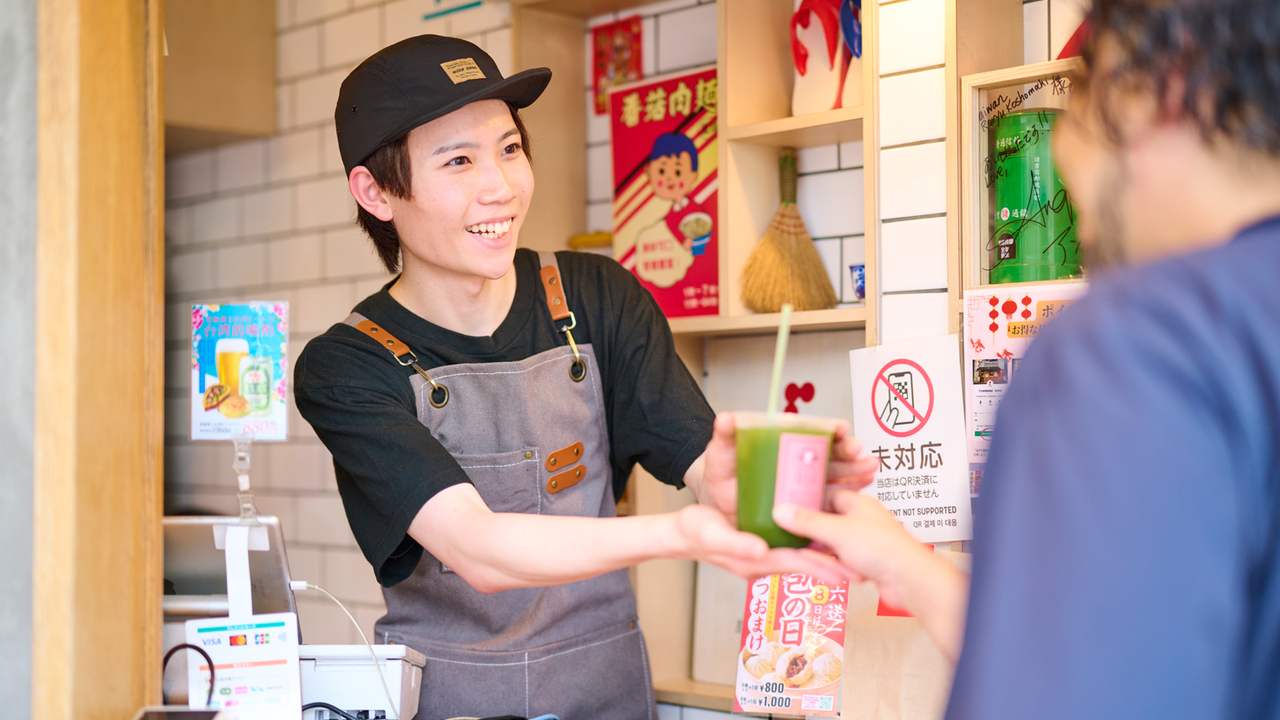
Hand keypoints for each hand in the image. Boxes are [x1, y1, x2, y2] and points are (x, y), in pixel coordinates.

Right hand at [672, 504, 851, 580]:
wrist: (676, 535)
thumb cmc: (692, 533)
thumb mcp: (714, 536)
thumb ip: (736, 544)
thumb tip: (761, 550)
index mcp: (756, 558)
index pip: (797, 561)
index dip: (822, 565)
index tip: (848, 570)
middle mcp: (762, 559)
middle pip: (804, 562)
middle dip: (830, 566)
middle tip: (860, 569)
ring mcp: (761, 555)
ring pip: (799, 556)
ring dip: (822, 558)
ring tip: (849, 560)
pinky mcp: (759, 548)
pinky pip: (788, 549)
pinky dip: (806, 548)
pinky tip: (816, 541)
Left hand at [695, 412, 881, 516]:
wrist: (716, 502)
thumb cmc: (722, 472)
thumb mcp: (721, 453)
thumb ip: (725, 436)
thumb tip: (726, 418)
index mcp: (784, 446)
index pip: (812, 433)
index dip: (829, 429)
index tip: (840, 428)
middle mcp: (800, 464)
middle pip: (831, 454)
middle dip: (849, 452)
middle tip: (858, 450)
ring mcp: (805, 487)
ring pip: (837, 477)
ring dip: (856, 472)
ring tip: (870, 470)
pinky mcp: (806, 510)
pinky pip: (831, 504)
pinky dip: (849, 496)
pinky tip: (863, 491)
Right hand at [772, 491, 922, 600]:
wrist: (909, 580)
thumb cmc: (884, 548)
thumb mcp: (837, 532)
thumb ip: (807, 521)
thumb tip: (780, 511)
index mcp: (857, 502)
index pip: (826, 495)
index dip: (807, 502)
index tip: (788, 510)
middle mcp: (862, 519)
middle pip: (827, 523)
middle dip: (813, 535)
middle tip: (795, 540)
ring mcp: (865, 541)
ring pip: (834, 545)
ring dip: (825, 555)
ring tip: (815, 561)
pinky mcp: (867, 561)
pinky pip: (843, 561)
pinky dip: (837, 567)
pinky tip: (835, 573)